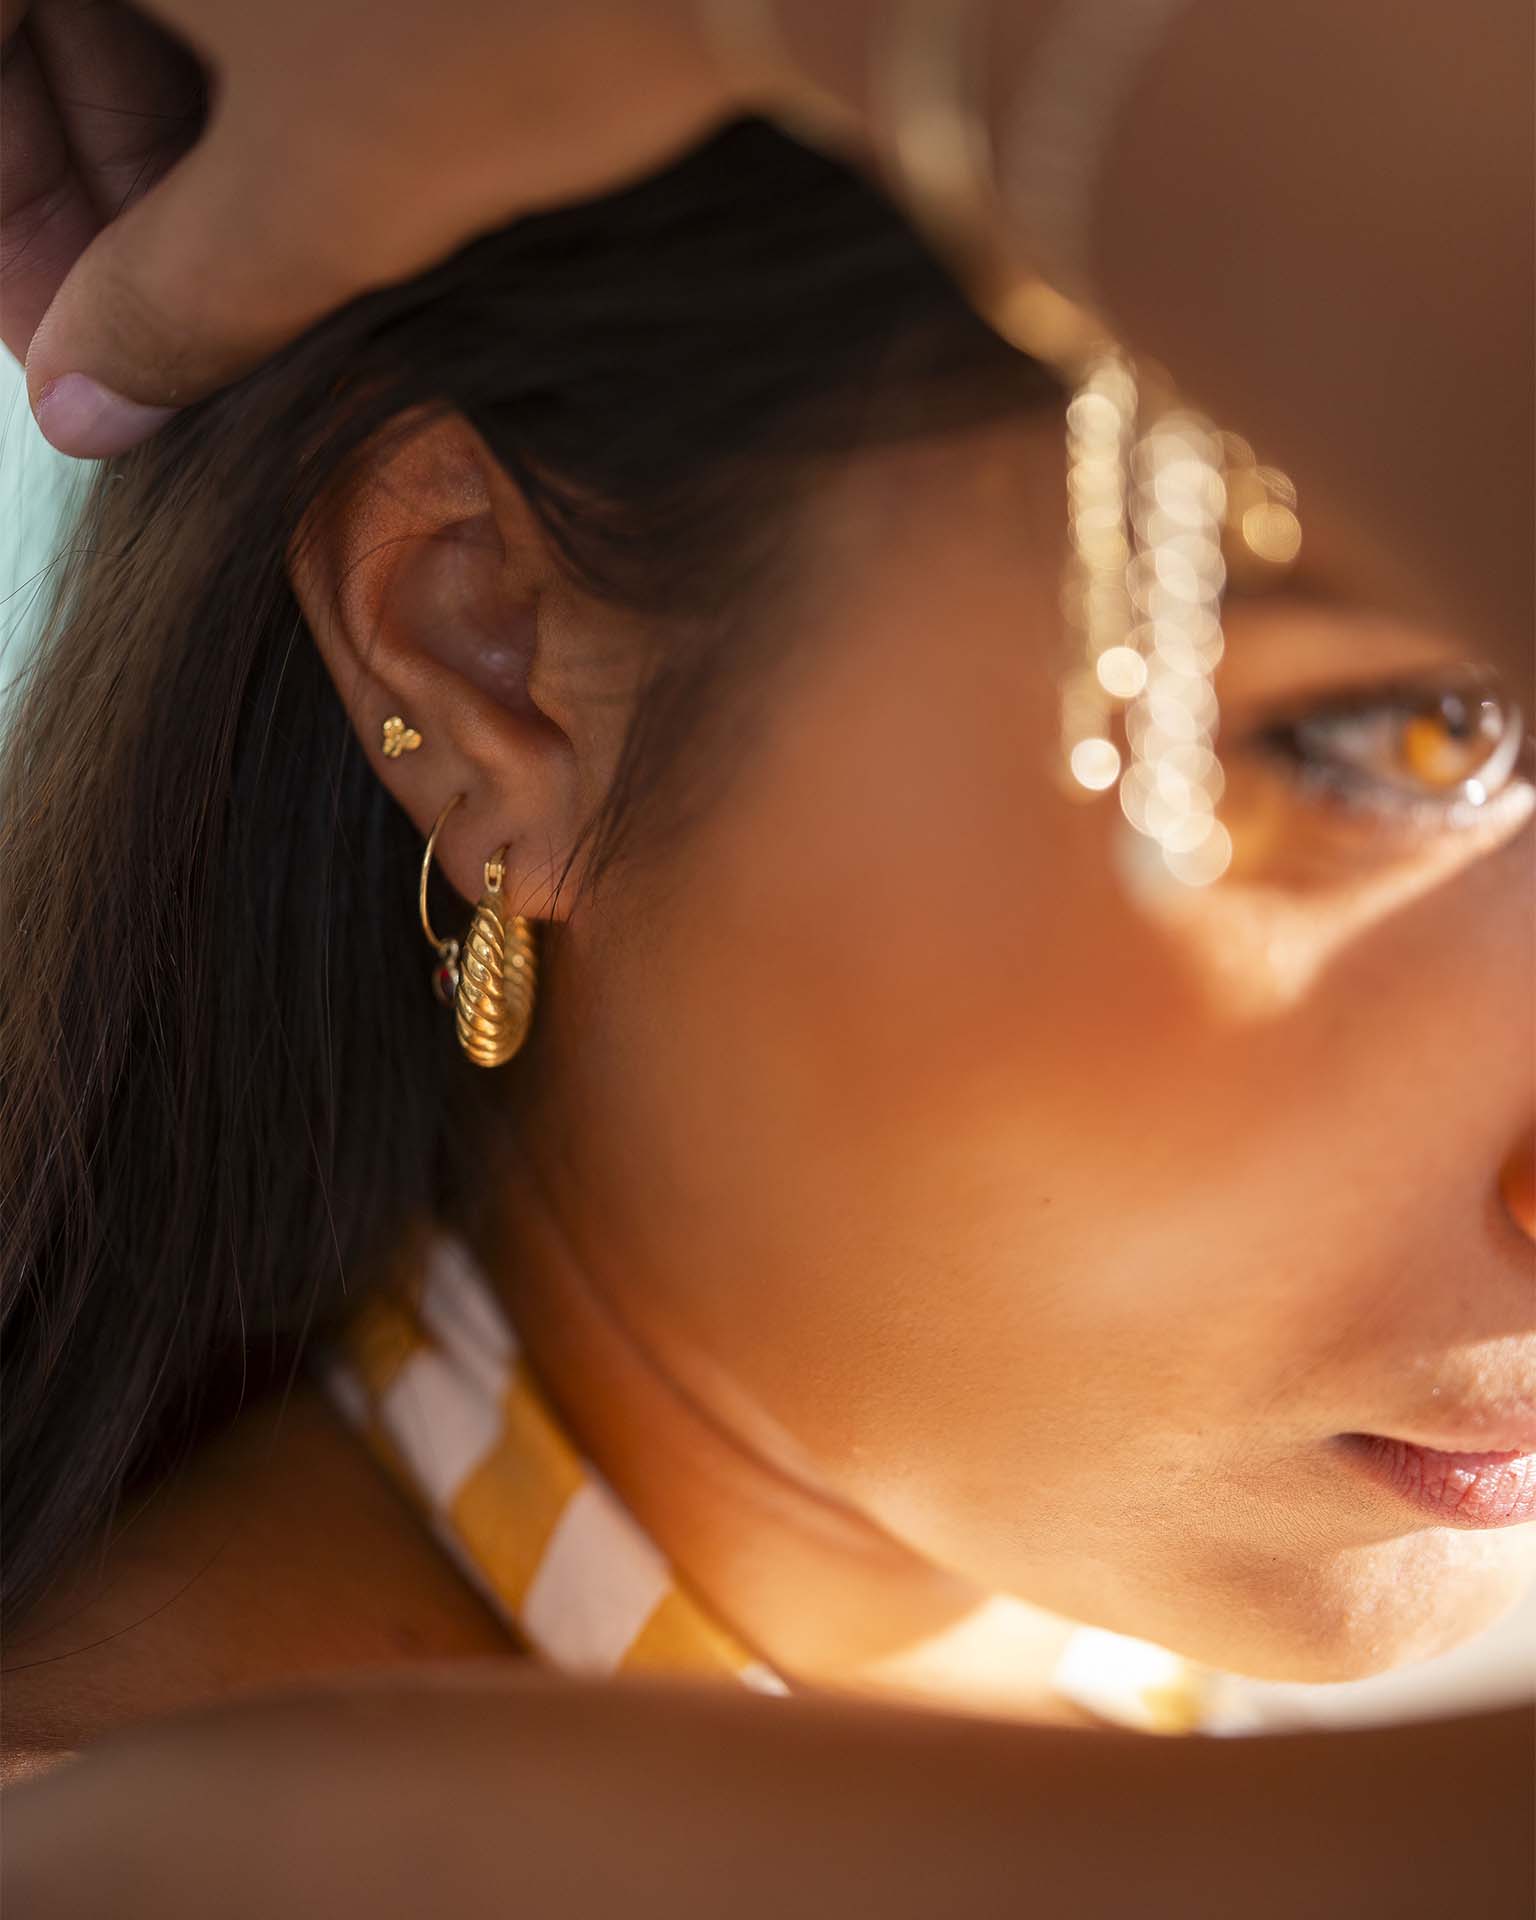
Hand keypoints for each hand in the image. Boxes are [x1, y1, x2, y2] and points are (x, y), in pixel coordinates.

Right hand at [2, 0, 747, 456]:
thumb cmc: (529, 15)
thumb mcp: (319, 194)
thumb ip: (175, 305)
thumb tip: (85, 406)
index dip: (5, 212)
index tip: (66, 347)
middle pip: (50, 4)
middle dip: (93, 182)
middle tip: (164, 339)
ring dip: (177, 135)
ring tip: (256, 276)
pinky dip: (261, 63)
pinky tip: (315, 174)